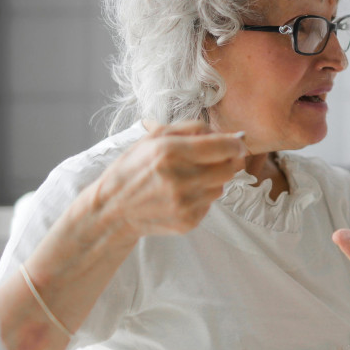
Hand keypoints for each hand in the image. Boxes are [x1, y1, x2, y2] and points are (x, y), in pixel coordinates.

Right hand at [86, 120, 246, 240]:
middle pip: (230, 168)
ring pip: (222, 187)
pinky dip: (202, 197)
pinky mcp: (188, 221)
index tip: (237, 143)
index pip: (224, 147)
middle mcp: (179, 179)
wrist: (112, 209)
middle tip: (216, 158)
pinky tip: (182, 194)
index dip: (236, 143)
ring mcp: (185, 203)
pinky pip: (210, 204)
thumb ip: (192, 129)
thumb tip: (228, 134)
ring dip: (214, 179)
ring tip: (190, 177)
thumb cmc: (134, 168)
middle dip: (228, 160)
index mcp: (170, 152)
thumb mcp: (154, 137)